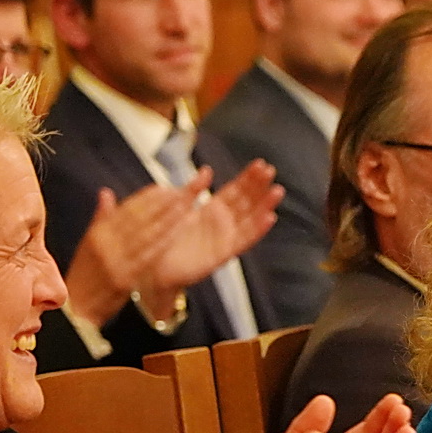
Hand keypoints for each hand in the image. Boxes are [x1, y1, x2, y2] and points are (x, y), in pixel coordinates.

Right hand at [63, 185, 196, 325]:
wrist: (76, 311)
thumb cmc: (84, 278)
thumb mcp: (87, 246)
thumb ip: (100, 219)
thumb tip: (107, 193)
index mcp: (98, 234)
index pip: (126, 210)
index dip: (146, 197)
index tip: (163, 187)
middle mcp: (106, 243)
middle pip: (139, 218)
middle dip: (162, 203)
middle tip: (182, 191)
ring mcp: (115, 260)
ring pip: (147, 232)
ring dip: (168, 217)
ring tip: (186, 204)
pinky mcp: (125, 276)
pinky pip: (150, 254)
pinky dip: (166, 239)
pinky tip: (180, 229)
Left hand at [145, 161, 283, 296]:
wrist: (155, 267)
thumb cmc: (165, 239)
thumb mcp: (178, 206)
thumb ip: (194, 188)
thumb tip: (207, 170)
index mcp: (212, 211)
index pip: (236, 190)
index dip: (249, 178)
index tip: (260, 165)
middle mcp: (223, 223)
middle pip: (247, 202)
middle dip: (260, 186)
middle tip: (270, 171)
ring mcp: (225, 238)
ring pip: (251, 219)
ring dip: (265, 205)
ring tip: (276, 191)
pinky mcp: (224, 253)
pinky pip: (244, 240)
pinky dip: (258, 229)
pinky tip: (269, 217)